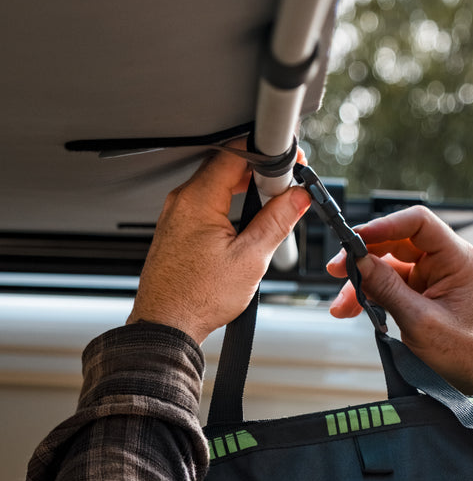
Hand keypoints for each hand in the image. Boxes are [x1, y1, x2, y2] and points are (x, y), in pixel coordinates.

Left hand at [127, 148, 309, 343]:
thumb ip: (277, 222)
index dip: (268, 154)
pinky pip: (204, 204)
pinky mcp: (176, 230)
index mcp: (198, 200)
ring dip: (243, 189)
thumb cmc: (197, 299)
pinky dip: (227, 204)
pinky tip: (243, 225)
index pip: (235, 154)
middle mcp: (181, 202)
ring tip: (267, 208)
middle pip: (225, 166)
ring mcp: (176, 215)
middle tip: (284, 188)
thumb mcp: (250, 259)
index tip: (289, 166)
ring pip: (215, 185)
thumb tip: (297, 197)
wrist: (167, 326)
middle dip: (258, 171)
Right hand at [327, 205, 472, 395]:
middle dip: (363, 255)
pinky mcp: (417, 291)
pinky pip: (385, 283)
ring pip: (385, 264)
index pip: (418, 223)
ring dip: (361, 281)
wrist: (471, 380)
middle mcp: (443, 260)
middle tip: (337, 269)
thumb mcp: (419, 320)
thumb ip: (387, 288)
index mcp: (456, 258)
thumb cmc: (462, 352)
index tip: (355, 237)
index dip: (384, 225)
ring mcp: (429, 275)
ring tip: (342, 304)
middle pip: (394, 241)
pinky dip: (367, 294)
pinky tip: (350, 309)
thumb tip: (358, 260)